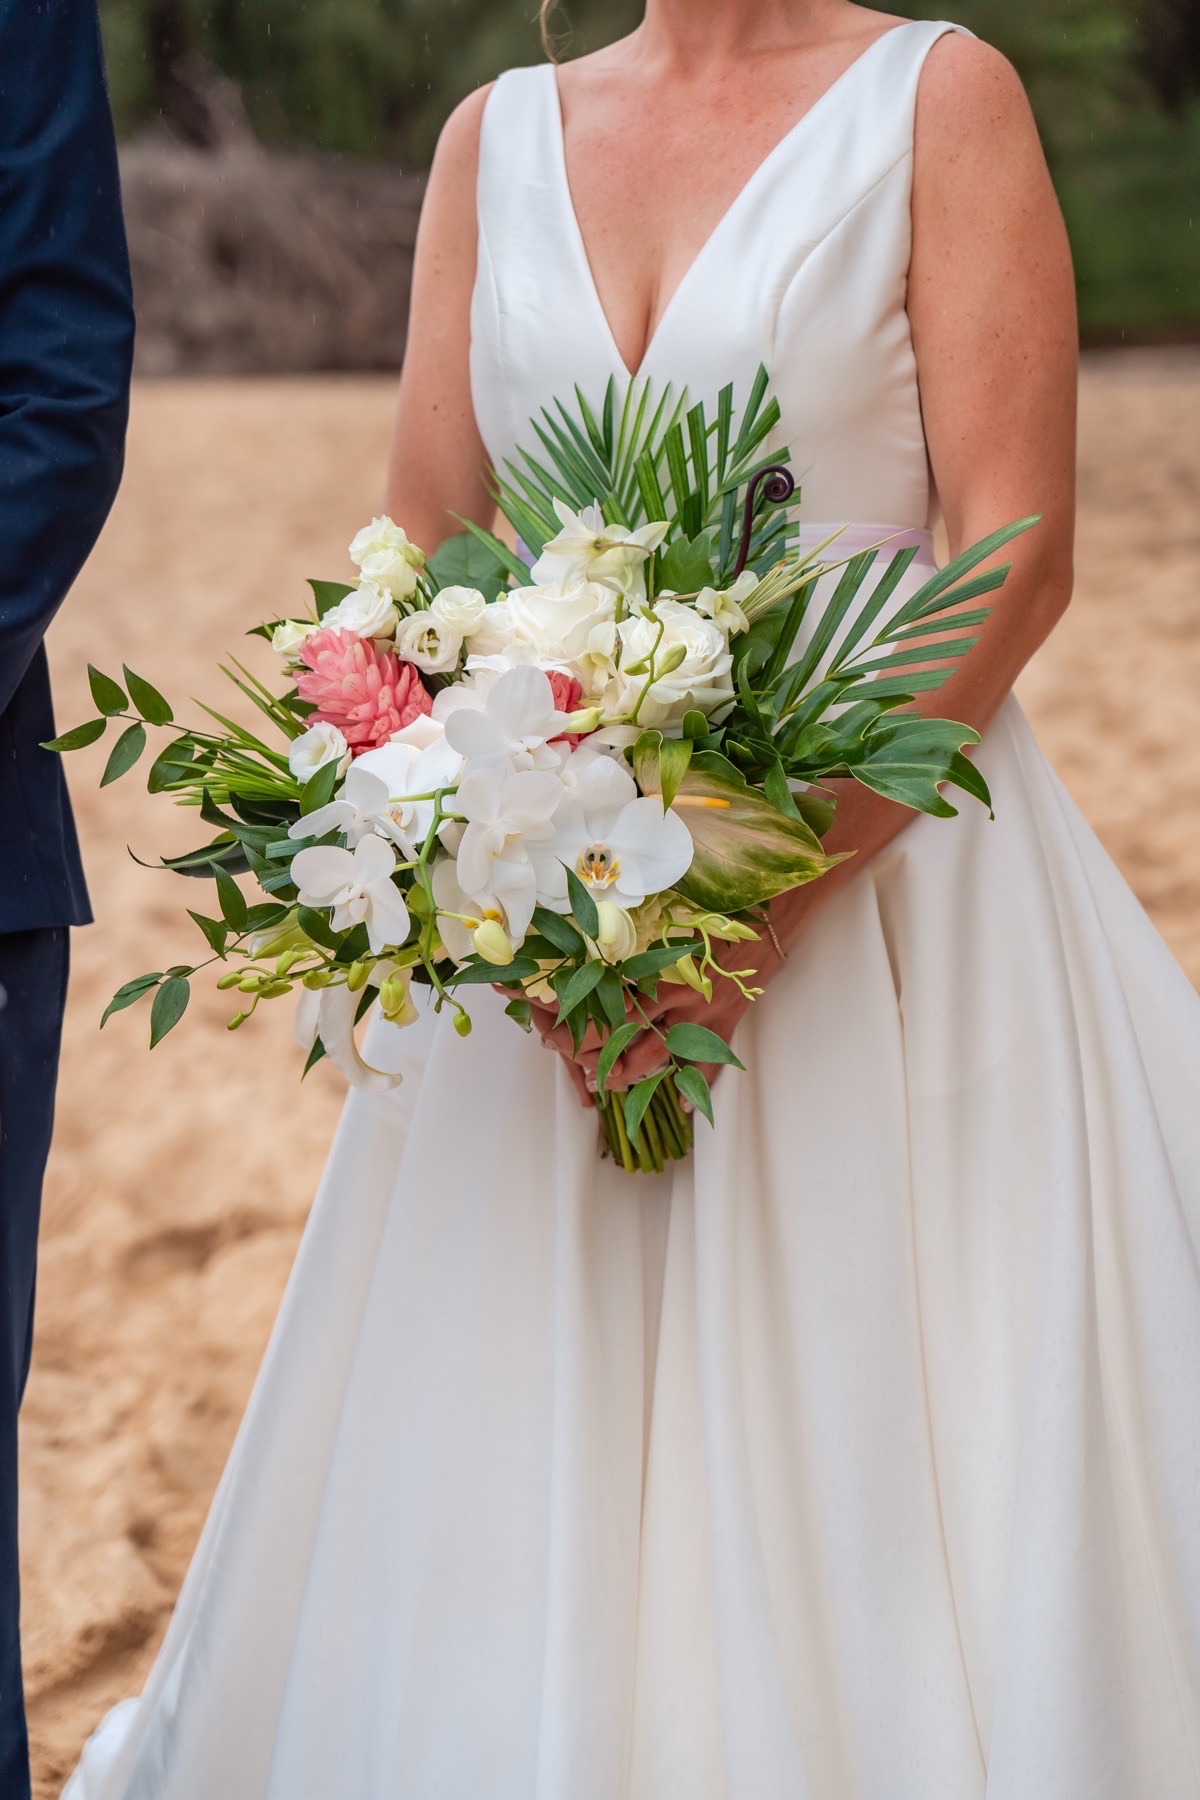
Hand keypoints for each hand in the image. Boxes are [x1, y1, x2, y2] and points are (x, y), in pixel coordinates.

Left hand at [523, 925, 786, 1104]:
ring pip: (657, 1060)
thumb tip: (589, 934)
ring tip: (603, 1083)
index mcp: (659, 970)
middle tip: (566, 1056)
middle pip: (623, 1038)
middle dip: (591, 1052)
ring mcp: (701, 1019)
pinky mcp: (726, 1028)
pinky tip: (683, 1112)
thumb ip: (634, 936)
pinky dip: (697, 1093)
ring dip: (627, 1074)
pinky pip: (710, 1068)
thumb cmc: (718, 915)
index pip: (606, 1002)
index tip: (549, 1020)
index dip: (577, 1017)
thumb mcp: (671, 920)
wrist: (769, 922)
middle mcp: (676, 1000)